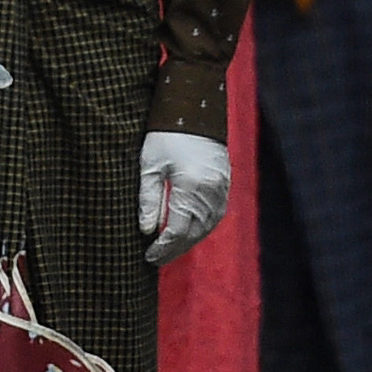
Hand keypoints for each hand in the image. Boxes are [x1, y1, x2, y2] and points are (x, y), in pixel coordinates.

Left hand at [138, 131, 231, 263]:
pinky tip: (186, 233)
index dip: (163, 246)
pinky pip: (214, 215)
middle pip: (194, 232)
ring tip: (168, 250)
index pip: (177, 229)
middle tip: (156, 259)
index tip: (149, 256)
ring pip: (206, 226)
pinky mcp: (225, 184)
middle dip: (174, 249)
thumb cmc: (166, 136)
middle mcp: (211, 191)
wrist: (194, 111)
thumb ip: (149, 199)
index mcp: (191, 186)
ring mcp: (222, 188)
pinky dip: (200, 228)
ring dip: (188, 241)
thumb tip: (146, 230)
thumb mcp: (150, 166)